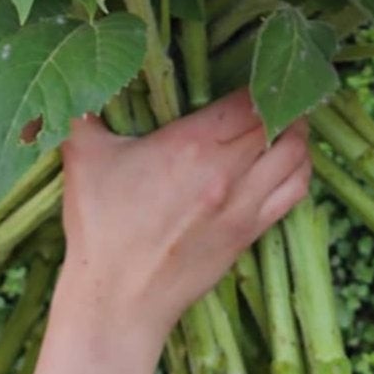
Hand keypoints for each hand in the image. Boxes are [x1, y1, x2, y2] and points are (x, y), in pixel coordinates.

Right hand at [56, 90, 310, 359]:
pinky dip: (300, 169)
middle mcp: (228, 170)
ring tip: (284, 121)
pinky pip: (295, 192)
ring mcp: (245, 204)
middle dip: (279, 103)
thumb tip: (73, 82)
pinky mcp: (250, 232)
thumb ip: (81, 112)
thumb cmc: (100, 227)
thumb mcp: (82, 157)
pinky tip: (288, 160)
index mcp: (192, 144)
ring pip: (296, 156)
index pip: (249, 100)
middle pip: (277, 123)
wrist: (118, 300)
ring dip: (297, 134)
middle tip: (271, 91)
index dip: (258, 82)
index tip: (251, 73)